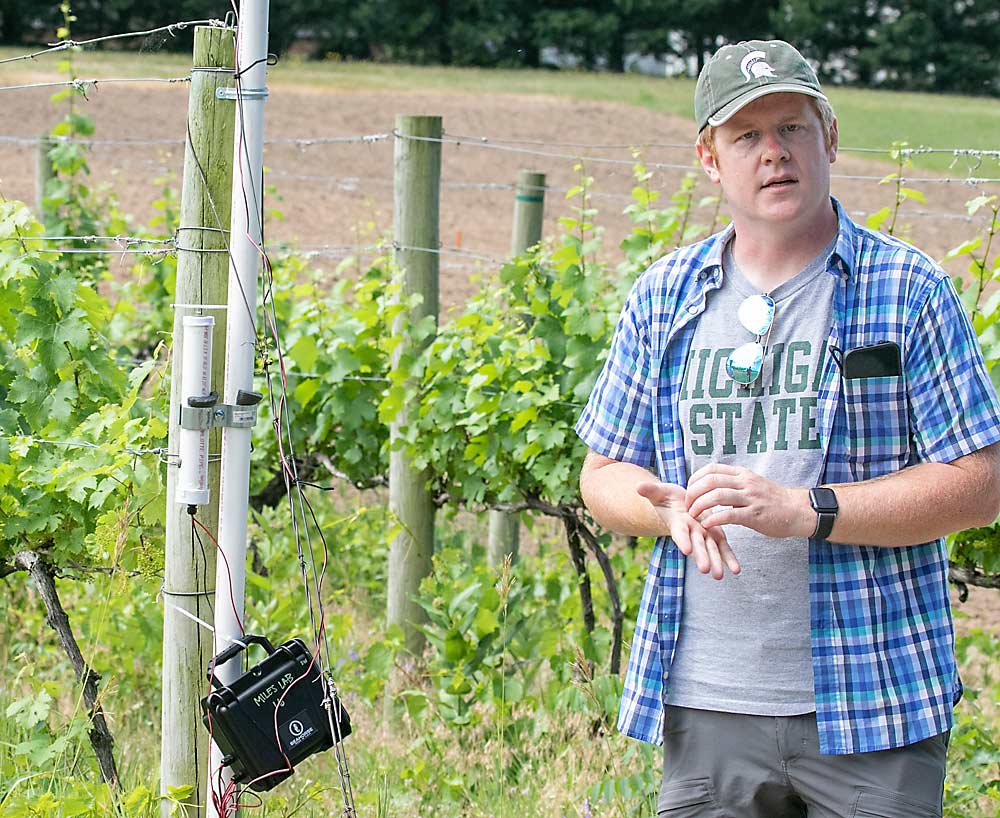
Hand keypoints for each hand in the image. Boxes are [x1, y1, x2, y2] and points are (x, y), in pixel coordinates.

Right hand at [636, 480, 740, 578]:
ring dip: (716, 562)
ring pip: (710, 549)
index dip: (682, 540)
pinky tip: (736, 570)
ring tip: (720, 575)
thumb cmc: (666, 498)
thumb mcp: (658, 492)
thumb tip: (638, 486)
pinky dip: (729, 558)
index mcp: (678, 522)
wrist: (677, 504)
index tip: (686, 549)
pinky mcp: (714, 533)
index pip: (679, 532)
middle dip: (701, 556)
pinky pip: (723, 547)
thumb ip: (650, 491)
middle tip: (705, 569)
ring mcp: (703, 534)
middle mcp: (690, 531)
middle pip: (696, 545)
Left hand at [685, 464, 810, 538]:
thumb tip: (709, 484)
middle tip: (688, 505)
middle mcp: (745, 482)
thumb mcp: (751, 483)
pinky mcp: (754, 515)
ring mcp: (750, 497)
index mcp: (742, 474)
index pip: (711, 469)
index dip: (695, 478)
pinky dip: (714, 519)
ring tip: (693, 515)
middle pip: (710, 481)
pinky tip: (707, 524)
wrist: (796, 510)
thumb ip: (732, 482)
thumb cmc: (771, 499)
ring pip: (717, 496)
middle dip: (693, 493)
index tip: (689, 490)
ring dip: (700, 506)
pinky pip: (729, 515)